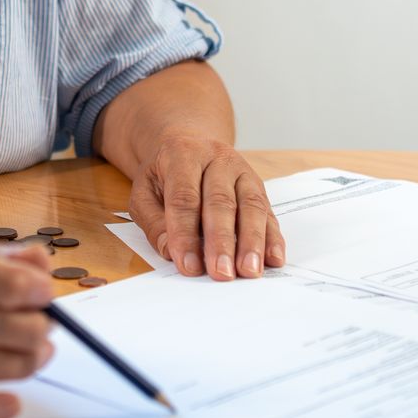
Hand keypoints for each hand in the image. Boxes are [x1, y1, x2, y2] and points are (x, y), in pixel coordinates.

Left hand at [129, 135, 284, 279]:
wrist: (187, 144)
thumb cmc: (163, 175)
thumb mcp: (143, 193)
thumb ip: (154, 223)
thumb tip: (171, 253)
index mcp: (182, 154)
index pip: (184, 198)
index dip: (186, 234)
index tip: (189, 266)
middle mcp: (217, 159)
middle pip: (221, 202)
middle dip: (222, 241)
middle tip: (222, 273)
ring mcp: (242, 171)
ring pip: (251, 205)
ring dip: (252, 242)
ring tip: (249, 271)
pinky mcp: (259, 187)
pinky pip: (268, 212)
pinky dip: (272, 238)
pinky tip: (273, 259)